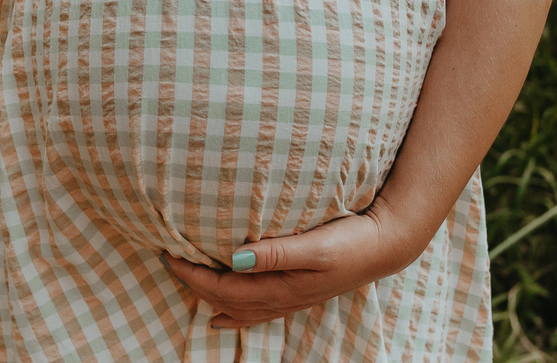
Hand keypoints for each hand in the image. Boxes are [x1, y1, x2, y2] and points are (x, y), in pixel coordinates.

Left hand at [161, 201, 425, 329]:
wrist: (386, 245)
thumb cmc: (352, 241)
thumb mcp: (314, 246)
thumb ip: (274, 253)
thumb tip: (233, 259)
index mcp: (280, 288)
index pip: (224, 287)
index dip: (193, 274)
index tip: (170, 254)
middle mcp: (282, 300)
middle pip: (227, 300)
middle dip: (196, 285)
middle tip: (170, 261)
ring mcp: (291, 299)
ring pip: (241, 308)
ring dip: (212, 299)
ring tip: (190, 288)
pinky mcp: (300, 292)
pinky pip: (258, 310)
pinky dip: (236, 312)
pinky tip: (228, 315)